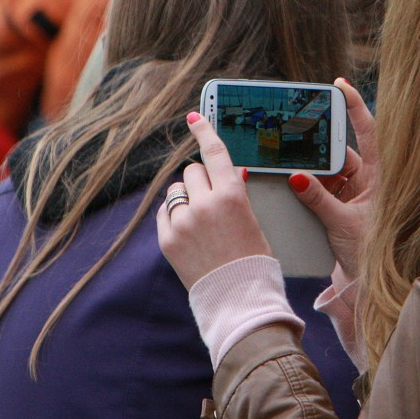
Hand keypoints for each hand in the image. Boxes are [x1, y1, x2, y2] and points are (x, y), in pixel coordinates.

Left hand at [157, 113, 270, 289]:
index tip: (194, 118)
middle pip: (194, 170)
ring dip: (187, 197)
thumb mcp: (253, 220)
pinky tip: (189, 232)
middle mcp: (205, 204)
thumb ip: (236, 193)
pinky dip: (176, 216)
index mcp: (232, 195)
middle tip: (213, 199)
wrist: (239, 299)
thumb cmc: (254, 259)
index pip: (215, 152)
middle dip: (203, 180)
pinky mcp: (168, 239)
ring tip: (201, 220)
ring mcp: (183, 222)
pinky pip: (166, 212)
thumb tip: (229, 173)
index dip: (204, 130)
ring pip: (177, 190)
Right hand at [287, 79, 377, 281]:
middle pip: (339, 150)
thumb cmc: (370, 255)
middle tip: (293, 127)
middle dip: (316, 142)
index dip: (355, 107)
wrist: (369, 285)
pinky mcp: (341, 204)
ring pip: (327, 169)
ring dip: (308, 167)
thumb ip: (318, 200)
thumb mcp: (342, 225)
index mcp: (381, 178)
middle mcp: (369, 180)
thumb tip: (297, 176)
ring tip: (285, 157)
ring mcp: (355, 191)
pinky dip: (306, 183)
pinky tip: (289, 180)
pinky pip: (321, 185)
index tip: (339, 86)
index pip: (369, 133)